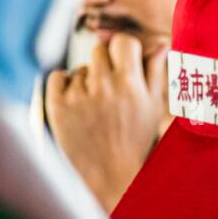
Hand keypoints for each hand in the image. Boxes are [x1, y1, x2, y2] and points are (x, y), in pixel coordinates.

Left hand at [45, 34, 168, 211]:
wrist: (111, 176)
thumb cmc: (136, 140)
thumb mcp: (153, 107)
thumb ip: (155, 72)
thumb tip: (160, 43)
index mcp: (131, 84)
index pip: (122, 42)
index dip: (123, 50)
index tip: (123, 62)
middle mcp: (104, 87)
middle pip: (98, 50)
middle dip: (104, 66)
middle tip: (109, 91)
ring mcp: (79, 96)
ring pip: (79, 69)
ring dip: (85, 82)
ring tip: (95, 109)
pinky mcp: (57, 107)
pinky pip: (57, 77)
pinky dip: (64, 87)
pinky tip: (76, 106)